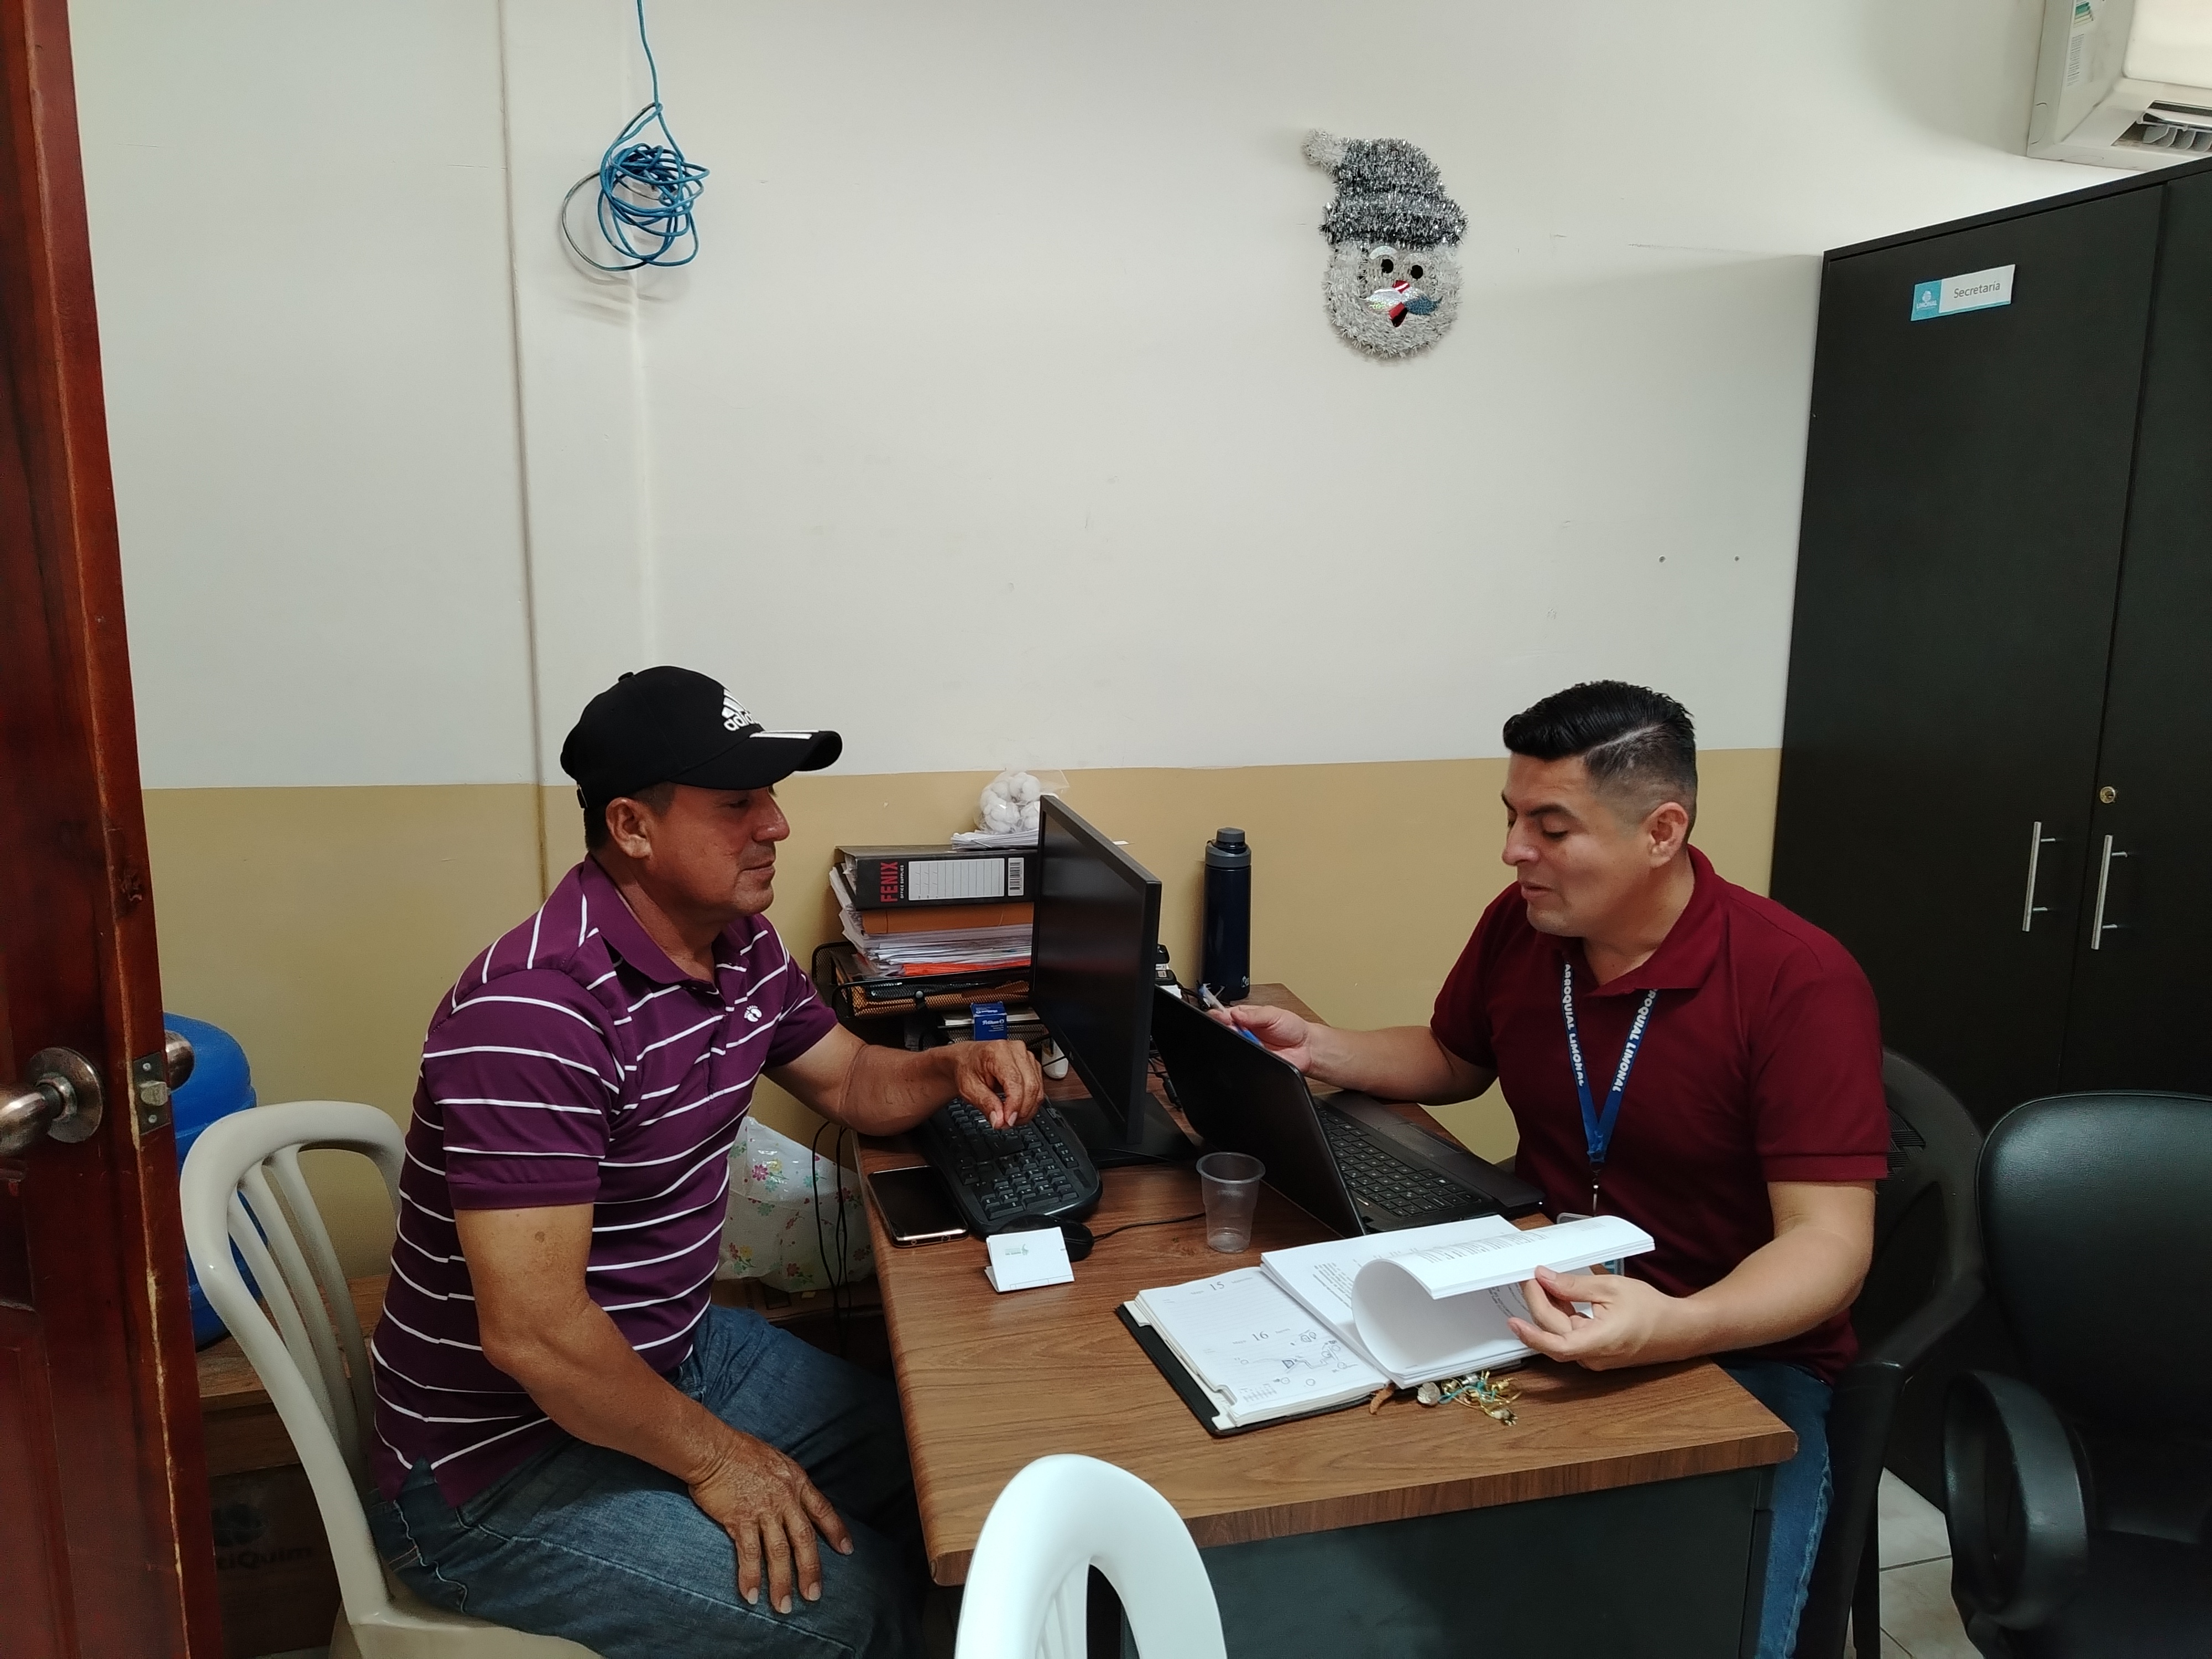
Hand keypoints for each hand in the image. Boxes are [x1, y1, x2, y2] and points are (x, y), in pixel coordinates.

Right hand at [686, 1428, 852, 1613]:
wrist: (713, 1448)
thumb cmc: (740, 1450)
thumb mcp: (776, 1461)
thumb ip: (786, 1483)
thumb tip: (790, 1499)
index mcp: (796, 1482)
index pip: (822, 1510)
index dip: (836, 1531)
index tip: (847, 1550)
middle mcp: (785, 1499)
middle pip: (803, 1539)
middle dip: (810, 1569)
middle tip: (813, 1595)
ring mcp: (763, 1510)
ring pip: (778, 1552)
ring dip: (781, 1581)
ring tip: (783, 1606)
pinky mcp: (740, 1519)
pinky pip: (748, 1553)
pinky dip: (750, 1576)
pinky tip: (752, 1595)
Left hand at [953, 1038, 1043, 1128]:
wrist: (968, 1059)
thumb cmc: (968, 1068)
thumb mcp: (969, 1088)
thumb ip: (985, 1104)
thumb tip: (999, 1120)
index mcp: (998, 1052)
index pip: (1015, 1081)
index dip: (1014, 1105)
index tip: (1007, 1121)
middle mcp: (1016, 1051)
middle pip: (1031, 1086)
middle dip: (1021, 1111)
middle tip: (1006, 1124)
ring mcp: (1027, 1057)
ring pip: (1037, 1089)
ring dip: (1026, 1110)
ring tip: (1009, 1119)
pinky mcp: (1032, 1066)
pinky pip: (1038, 1089)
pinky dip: (1030, 1104)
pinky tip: (1017, 1110)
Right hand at [1209, 1002, 1313, 1070]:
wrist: (1306, 1048)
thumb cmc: (1293, 1028)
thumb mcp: (1274, 1014)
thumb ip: (1254, 1014)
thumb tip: (1236, 1013)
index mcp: (1246, 1016)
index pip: (1226, 1014)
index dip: (1220, 1015)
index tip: (1221, 1016)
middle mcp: (1244, 1031)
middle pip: (1225, 1030)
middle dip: (1227, 1028)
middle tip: (1235, 1027)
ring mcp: (1247, 1046)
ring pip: (1231, 1046)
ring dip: (1236, 1042)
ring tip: (1249, 1038)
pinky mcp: (1251, 1060)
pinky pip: (1241, 1059)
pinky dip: (1243, 1055)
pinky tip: (1252, 1050)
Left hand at [1505, 1265, 1698, 1371]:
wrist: (1678, 1330)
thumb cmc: (1651, 1310)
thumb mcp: (1611, 1288)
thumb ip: (1574, 1285)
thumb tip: (1544, 1277)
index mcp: (1597, 1342)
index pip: (1555, 1345)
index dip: (1531, 1334)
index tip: (1513, 1320)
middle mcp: (1592, 1356)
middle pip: (1553, 1332)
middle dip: (1538, 1303)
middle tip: (1530, 1277)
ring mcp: (1594, 1357)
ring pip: (1560, 1334)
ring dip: (1549, 1309)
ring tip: (1541, 1282)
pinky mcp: (1596, 1352)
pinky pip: (1571, 1335)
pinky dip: (1562, 1315)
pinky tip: (1558, 1295)